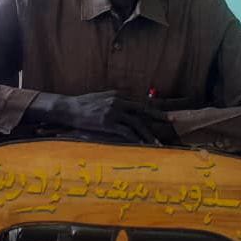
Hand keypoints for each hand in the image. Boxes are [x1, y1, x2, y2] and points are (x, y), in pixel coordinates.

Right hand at [26, 91, 168, 143]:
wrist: (68, 109)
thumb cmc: (83, 105)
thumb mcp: (101, 97)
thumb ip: (115, 100)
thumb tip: (126, 106)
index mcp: (118, 95)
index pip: (140, 102)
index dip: (154, 108)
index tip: (166, 114)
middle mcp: (118, 101)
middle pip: (143, 110)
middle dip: (158, 117)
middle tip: (172, 121)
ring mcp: (113, 112)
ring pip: (137, 123)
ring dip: (148, 134)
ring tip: (157, 144)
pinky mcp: (108, 122)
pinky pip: (126, 132)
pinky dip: (136, 139)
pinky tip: (142, 145)